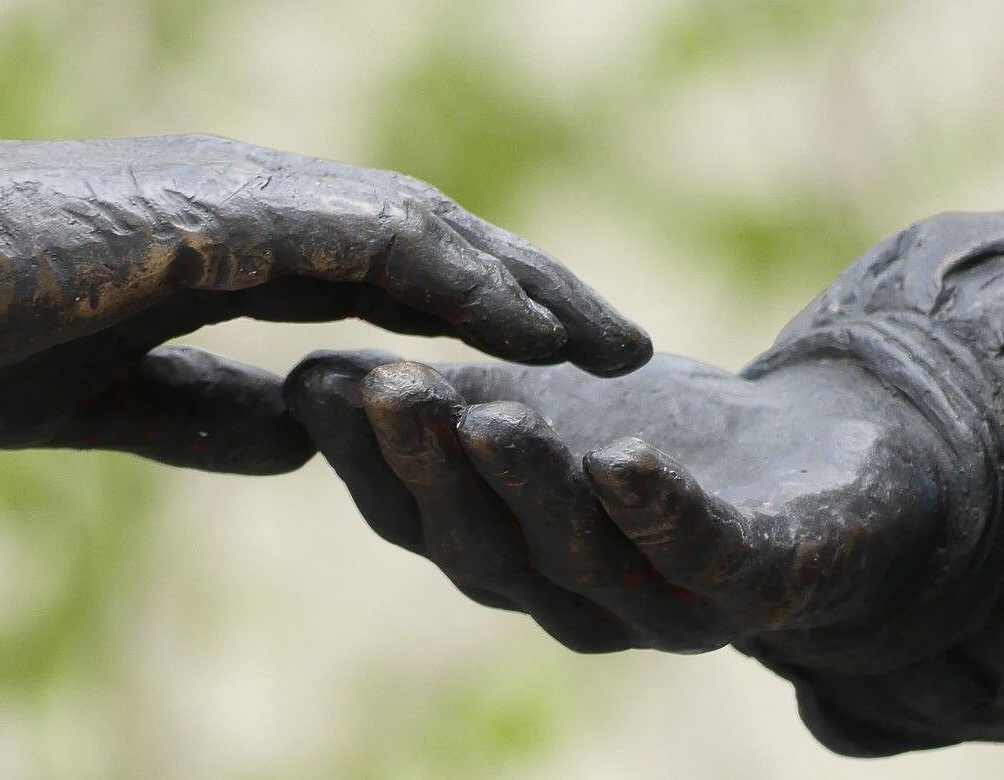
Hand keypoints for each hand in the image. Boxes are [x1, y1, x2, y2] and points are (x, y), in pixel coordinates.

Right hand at [0, 135, 648, 472]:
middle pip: (440, 246)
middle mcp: (262, 206)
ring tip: (612, 344)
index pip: (399, 274)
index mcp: (243, 245)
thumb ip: (202, 409)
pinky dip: (458, 285)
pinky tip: (527, 333)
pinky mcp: (217, 213)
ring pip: (429, 235)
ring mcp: (245, 198)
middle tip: (626, 347)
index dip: (486, 315)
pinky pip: (373, 242)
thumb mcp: (108, 389)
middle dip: (537, 294)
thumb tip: (298, 444)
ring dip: (526, 288)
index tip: (559, 365)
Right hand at [285, 350, 950, 666]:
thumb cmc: (656, 439)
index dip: (366, 458)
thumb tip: (310, 382)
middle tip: (388, 387)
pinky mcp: (753, 585)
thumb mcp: (534, 410)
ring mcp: (660, 601)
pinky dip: (657, 513)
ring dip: (527, 487)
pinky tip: (621, 458)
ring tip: (485, 414)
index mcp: (507, 555)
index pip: (417, 517)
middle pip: (482, 547)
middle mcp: (567, 593)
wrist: (816, 474)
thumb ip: (443, 412)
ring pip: (575, 556)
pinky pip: (701, 559)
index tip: (320, 381)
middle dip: (432, 468)